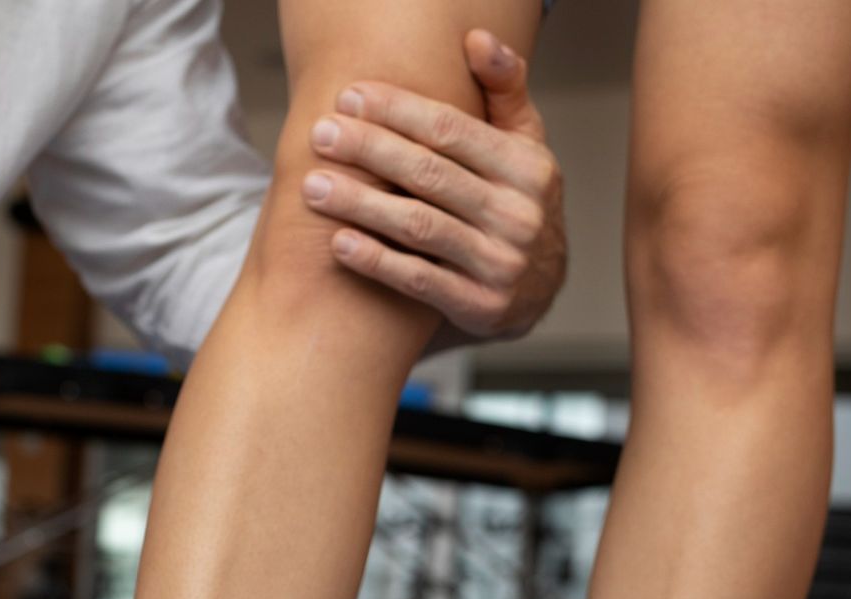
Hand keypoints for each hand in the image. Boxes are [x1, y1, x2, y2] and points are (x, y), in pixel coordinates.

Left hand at [302, 29, 565, 340]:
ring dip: (360, 204)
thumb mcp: (525, 144)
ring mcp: (501, 264)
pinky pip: (419, 280)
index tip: (348, 97)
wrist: (538, 288)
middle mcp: (518, 215)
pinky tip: (339, 242)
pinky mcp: (480, 306)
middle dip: (368, 150)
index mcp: (528, 167)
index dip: (396, 111)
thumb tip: (478, 39)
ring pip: (418, 226)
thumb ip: (504, 89)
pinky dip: (377, 260)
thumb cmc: (514, 201)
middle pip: (428, 175)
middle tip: (319, 135)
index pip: (451, 131)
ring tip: (312, 186)